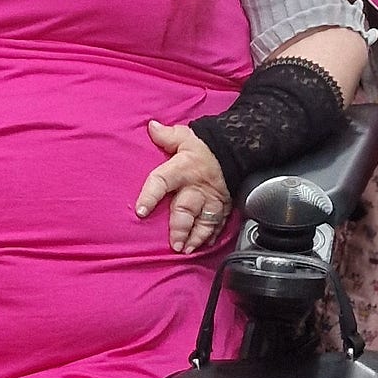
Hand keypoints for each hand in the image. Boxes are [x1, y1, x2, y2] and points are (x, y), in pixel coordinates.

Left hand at [137, 121, 231, 252]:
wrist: (237, 148)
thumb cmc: (205, 146)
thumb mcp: (185, 136)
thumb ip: (166, 135)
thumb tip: (151, 127)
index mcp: (182, 169)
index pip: (162, 182)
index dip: (150, 196)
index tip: (141, 211)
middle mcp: (196, 188)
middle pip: (186, 209)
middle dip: (180, 228)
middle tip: (174, 244)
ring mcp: (211, 199)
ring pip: (204, 221)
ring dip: (195, 237)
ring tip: (187, 250)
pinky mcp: (223, 206)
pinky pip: (218, 224)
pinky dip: (211, 236)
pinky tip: (204, 245)